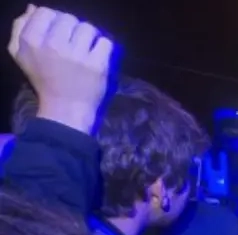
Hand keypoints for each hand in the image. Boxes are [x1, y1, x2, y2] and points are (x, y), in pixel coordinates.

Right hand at [7, 6, 113, 132]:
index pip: (46, 12)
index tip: (59, 33)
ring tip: (85, 51)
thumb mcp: (21, 54)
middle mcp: (52, 45)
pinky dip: (104, 48)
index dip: (55, 20)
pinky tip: (96, 58)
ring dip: (89, 37)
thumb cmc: (43, 80)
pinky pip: (105, 42)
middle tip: (73, 44)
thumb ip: (20, 28)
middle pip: (69, 18)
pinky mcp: (97, 64)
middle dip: (73, 29)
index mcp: (30, 41)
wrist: (65, 109)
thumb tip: (33, 7)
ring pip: (88, 28)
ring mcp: (76, 55)